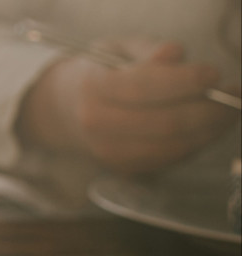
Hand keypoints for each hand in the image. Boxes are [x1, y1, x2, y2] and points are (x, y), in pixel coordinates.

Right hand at [17, 40, 238, 172]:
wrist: (68, 109)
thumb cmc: (102, 73)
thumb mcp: (119, 49)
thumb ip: (148, 50)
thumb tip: (176, 55)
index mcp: (93, 89)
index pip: (144, 86)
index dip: (185, 80)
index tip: (213, 73)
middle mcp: (98, 125)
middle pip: (165, 123)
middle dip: (209, 110)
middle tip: (233, 95)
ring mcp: (110, 152)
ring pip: (173, 146)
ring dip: (209, 130)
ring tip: (226, 111)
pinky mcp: (126, 168)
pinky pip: (171, 158)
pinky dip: (196, 143)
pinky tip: (205, 126)